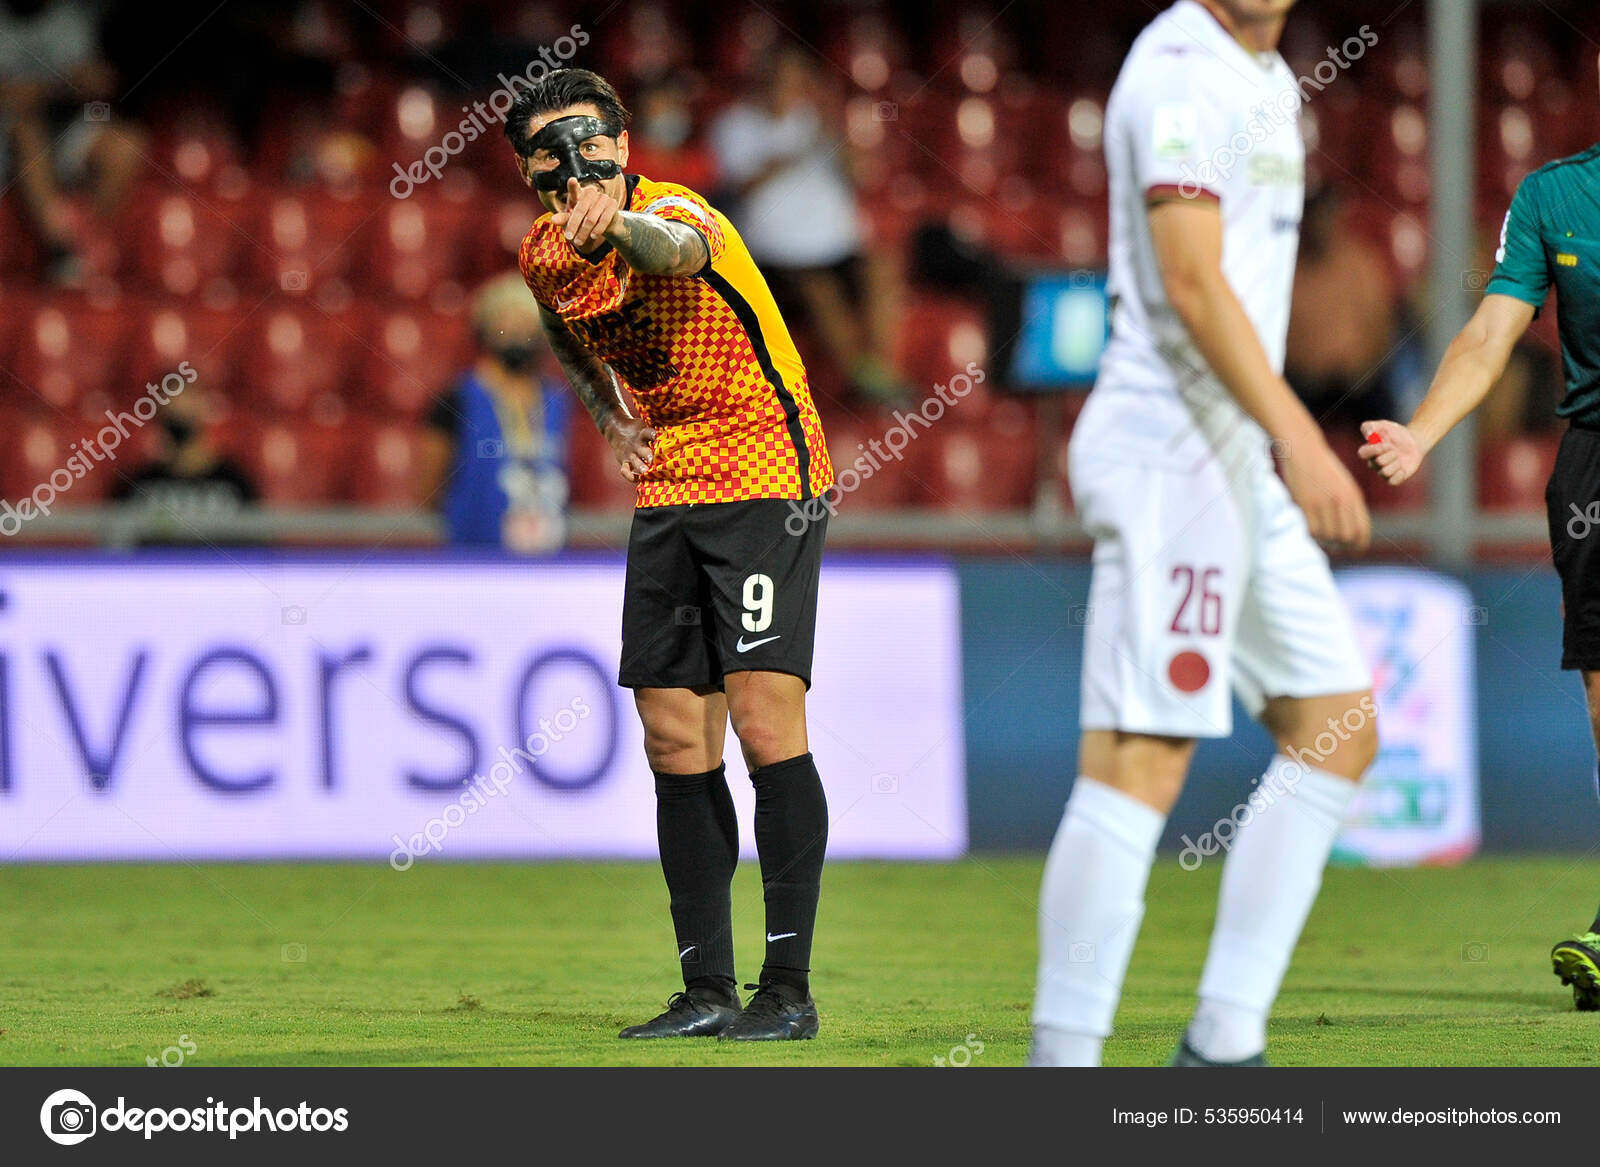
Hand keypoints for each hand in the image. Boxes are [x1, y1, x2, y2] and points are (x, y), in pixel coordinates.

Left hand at [551, 177, 621, 253]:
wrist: (604, 224)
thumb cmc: (583, 219)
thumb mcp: (572, 219)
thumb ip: (563, 218)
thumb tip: (553, 220)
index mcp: (579, 194)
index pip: (575, 190)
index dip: (573, 186)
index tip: (572, 180)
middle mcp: (591, 193)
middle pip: (580, 210)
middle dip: (574, 225)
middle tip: (568, 238)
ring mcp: (602, 197)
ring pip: (591, 217)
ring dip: (584, 232)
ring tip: (578, 242)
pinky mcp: (612, 204)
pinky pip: (604, 219)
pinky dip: (598, 230)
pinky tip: (593, 236)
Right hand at [604, 415, 654, 482]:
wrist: (615, 429)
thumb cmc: (637, 430)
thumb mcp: (644, 426)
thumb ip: (654, 433)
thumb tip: (674, 434)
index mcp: (642, 434)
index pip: (648, 433)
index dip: (652, 435)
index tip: (656, 436)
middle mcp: (636, 445)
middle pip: (643, 451)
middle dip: (648, 456)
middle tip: (653, 460)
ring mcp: (630, 454)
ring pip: (635, 462)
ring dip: (641, 467)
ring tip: (645, 472)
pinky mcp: (624, 461)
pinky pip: (625, 471)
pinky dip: (630, 476)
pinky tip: (637, 480)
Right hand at [1280, 431, 1371, 551]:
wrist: (1304, 449)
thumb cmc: (1323, 467)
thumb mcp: (1343, 484)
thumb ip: (1349, 505)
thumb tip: (1350, 531)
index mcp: (1353, 496)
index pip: (1362, 530)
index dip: (1360, 545)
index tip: (1355, 550)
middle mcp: (1341, 501)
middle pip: (1346, 537)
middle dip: (1343, 545)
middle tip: (1336, 545)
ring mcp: (1323, 502)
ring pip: (1328, 536)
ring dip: (1325, 540)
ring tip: (1322, 534)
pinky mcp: (1305, 503)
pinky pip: (1312, 530)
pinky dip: (1313, 533)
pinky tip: (1311, 527)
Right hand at [1358, 419, 1424, 486]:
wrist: (1414, 441)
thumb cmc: (1396, 433)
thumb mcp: (1383, 425)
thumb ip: (1370, 427)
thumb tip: (1368, 436)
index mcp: (1369, 451)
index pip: (1362, 453)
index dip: (1375, 449)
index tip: (1387, 443)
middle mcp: (1374, 463)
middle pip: (1377, 463)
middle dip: (1390, 454)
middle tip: (1396, 449)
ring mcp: (1383, 472)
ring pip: (1385, 472)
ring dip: (1396, 463)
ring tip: (1400, 458)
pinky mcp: (1393, 479)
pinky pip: (1393, 481)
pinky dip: (1400, 473)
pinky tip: (1403, 467)